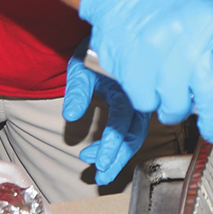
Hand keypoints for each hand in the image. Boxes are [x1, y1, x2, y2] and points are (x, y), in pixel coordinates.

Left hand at [62, 50, 149, 184]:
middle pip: (134, 134)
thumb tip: (71, 116)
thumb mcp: (80, 66)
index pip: (123, 119)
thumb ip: (77, 90)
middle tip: (100, 177)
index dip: (112, 143)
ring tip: (99, 171)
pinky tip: (102, 153)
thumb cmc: (93, 51)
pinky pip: (132, 129)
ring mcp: (140, 102)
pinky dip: (119, 144)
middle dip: (118, 158)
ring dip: (118, 155)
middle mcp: (139, 95)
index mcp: (126, 85)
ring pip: (135, 135)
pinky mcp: (137, 107)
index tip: (98, 161)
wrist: (110, 36)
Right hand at [78, 0, 212, 144]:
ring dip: (172, 106)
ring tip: (167, 85)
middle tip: (212, 130)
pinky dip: (145, 98)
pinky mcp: (132, 66)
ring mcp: (159, 56)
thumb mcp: (205, 13)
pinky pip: (145, 102)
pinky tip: (146, 79)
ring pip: (174, 107)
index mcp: (212, 28)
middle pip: (210, 101)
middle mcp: (189, 43)